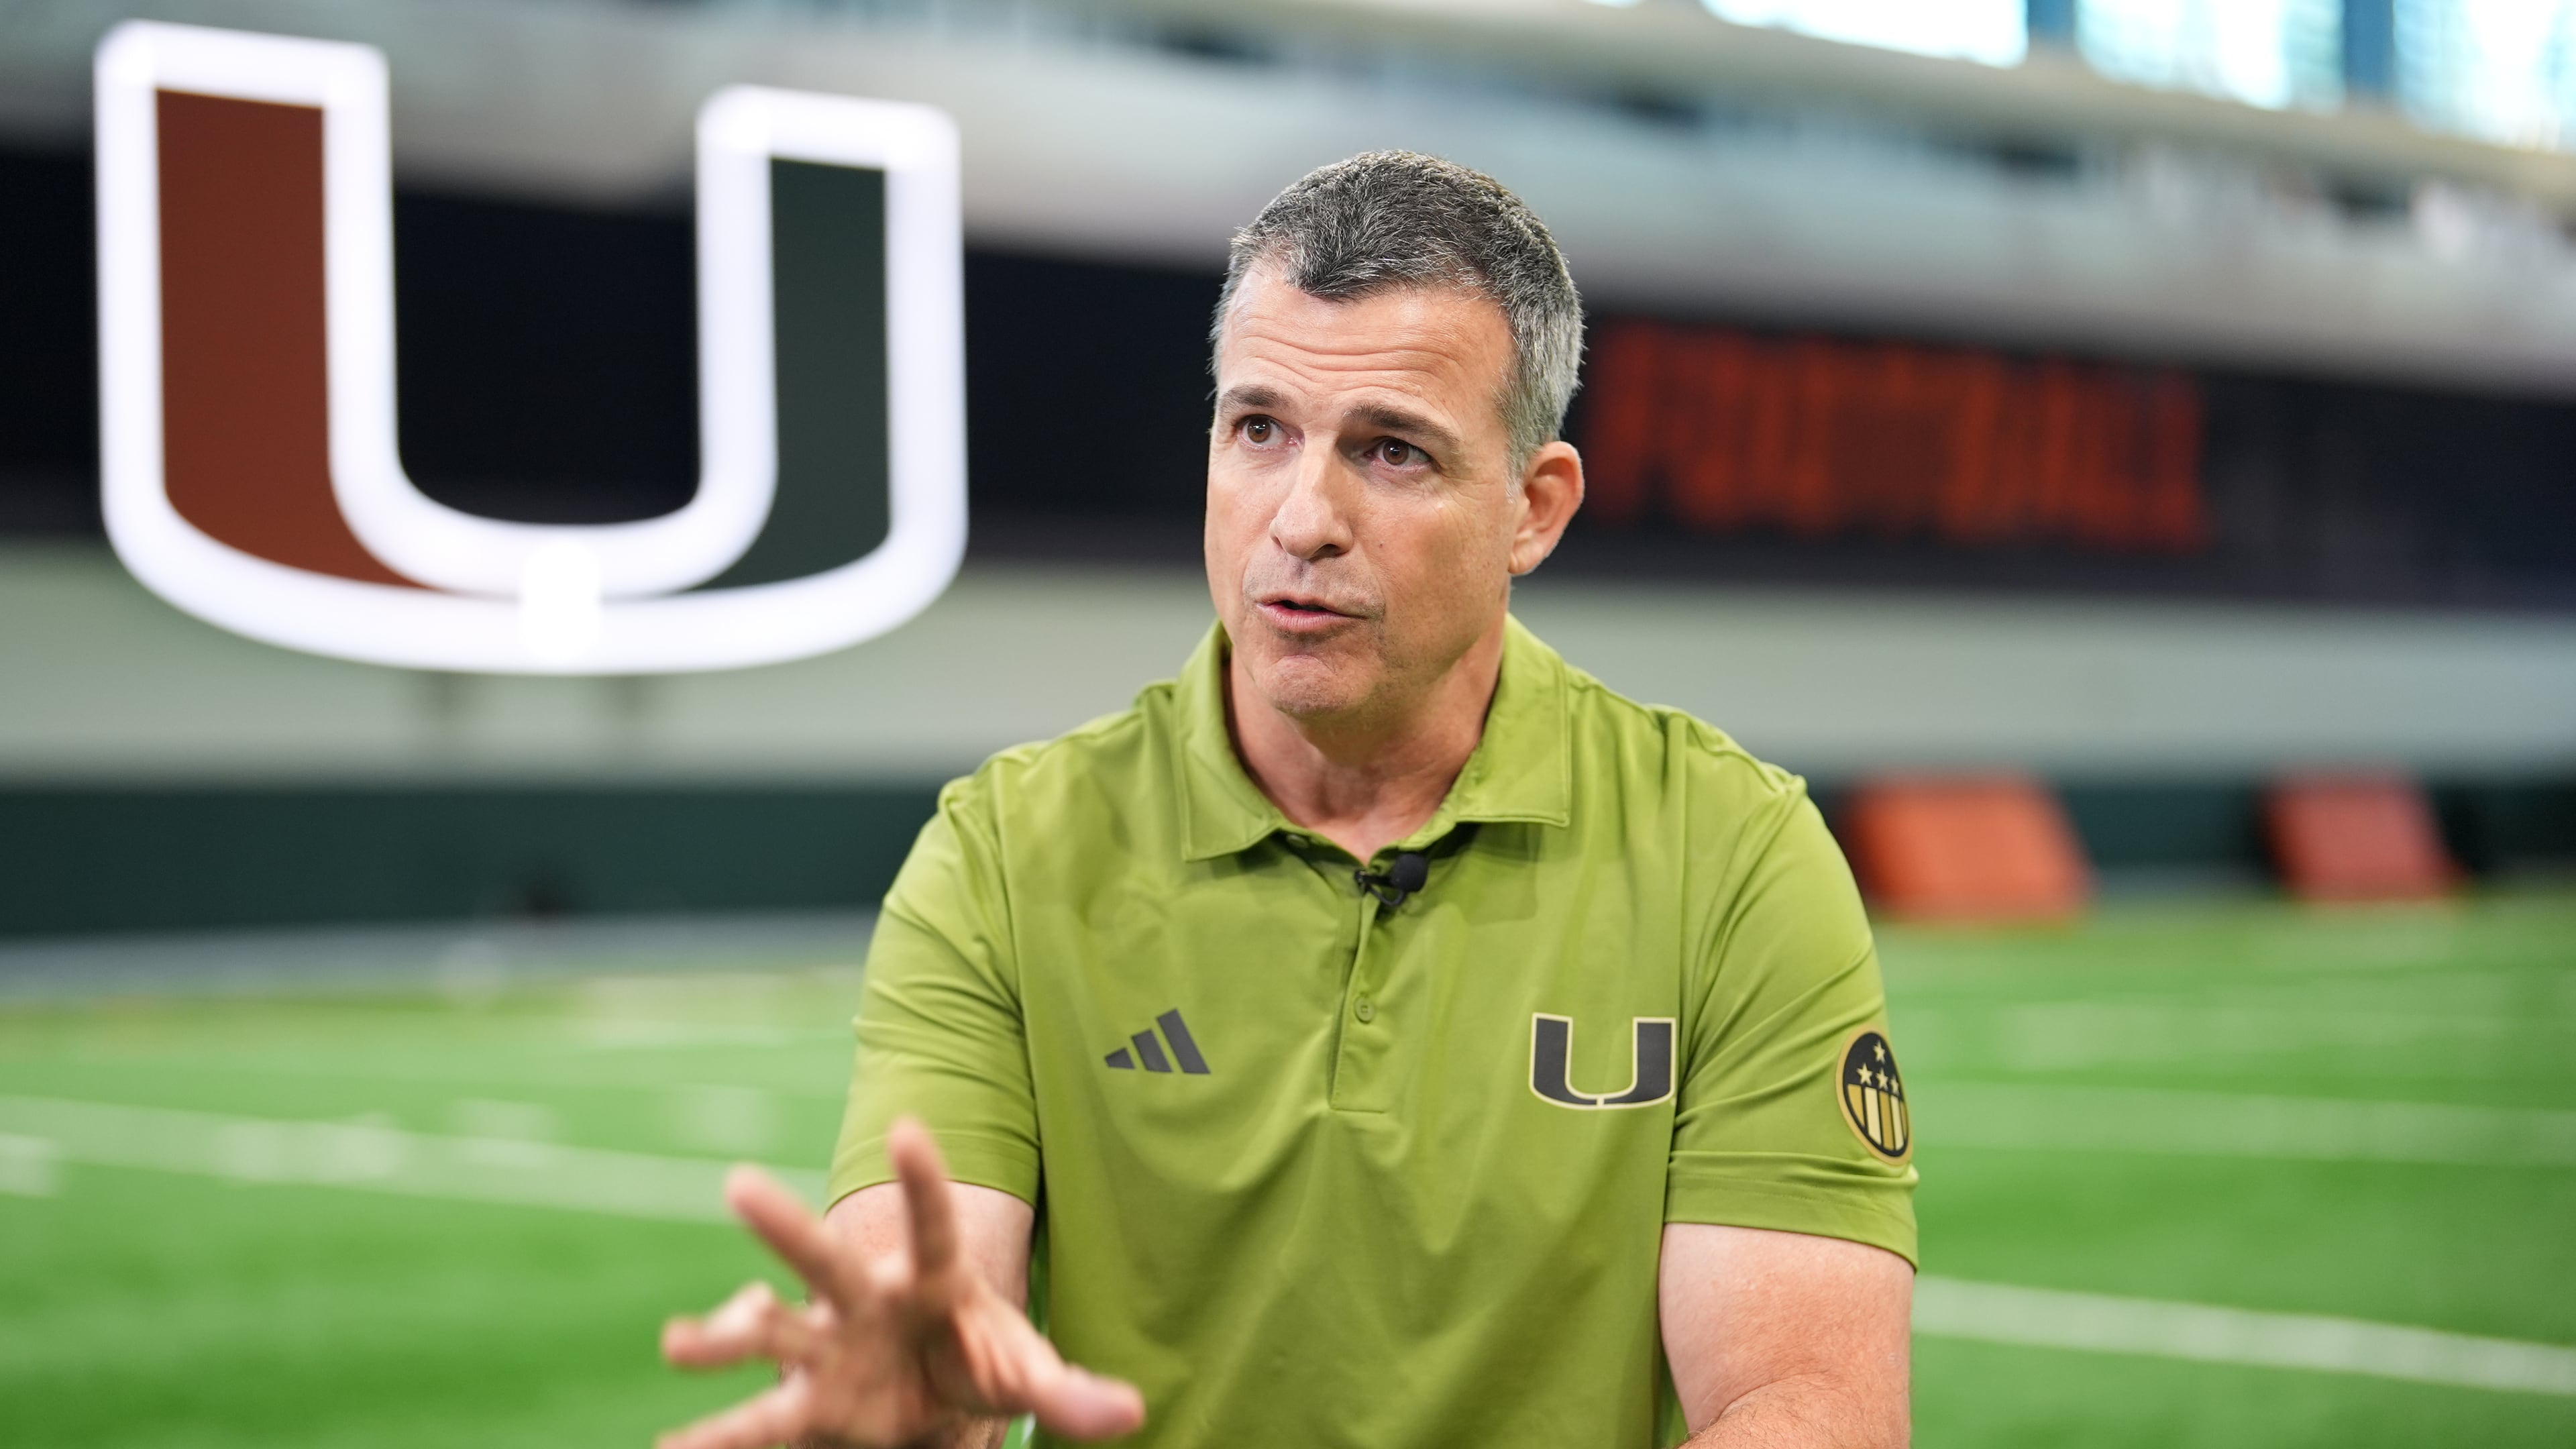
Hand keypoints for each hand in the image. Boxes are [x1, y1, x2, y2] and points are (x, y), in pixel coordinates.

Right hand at [658, 1118, 1145, 1448]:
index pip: (933, 1223)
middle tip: (737, 1184)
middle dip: (783, 1227)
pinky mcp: (801, 1406)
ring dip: (723, 1336)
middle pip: (823, 1259)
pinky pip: (753, 1423)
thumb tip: (1133, 1412)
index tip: (909, 1123)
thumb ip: (1071, 1394)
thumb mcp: (1028, 1373)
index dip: (926, 1177)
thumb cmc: (978, 1358)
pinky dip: (712, 1440)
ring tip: (676, 1344)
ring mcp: (825, 1350)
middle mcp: (865, 1302)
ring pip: (769, 1333)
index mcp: (930, 1281)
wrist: (929, 1393)